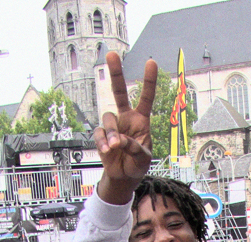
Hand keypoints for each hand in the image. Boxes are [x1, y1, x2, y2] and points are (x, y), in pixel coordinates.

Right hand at [95, 53, 157, 204]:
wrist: (124, 177)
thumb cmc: (138, 165)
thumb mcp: (143, 158)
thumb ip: (134, 147)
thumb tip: (118, 140)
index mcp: (141, 120)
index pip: (146, 98)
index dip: (149, 81)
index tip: (151, 63)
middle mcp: (126, 118)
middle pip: (119, 92)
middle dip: (116, 73)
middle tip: (111, 54)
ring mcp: (113, 126)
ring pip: (108, 118)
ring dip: (111, 133)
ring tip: (114, 147)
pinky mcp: (102, 136)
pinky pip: (99, 133)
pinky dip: (103, 142)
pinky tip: (107, 151)